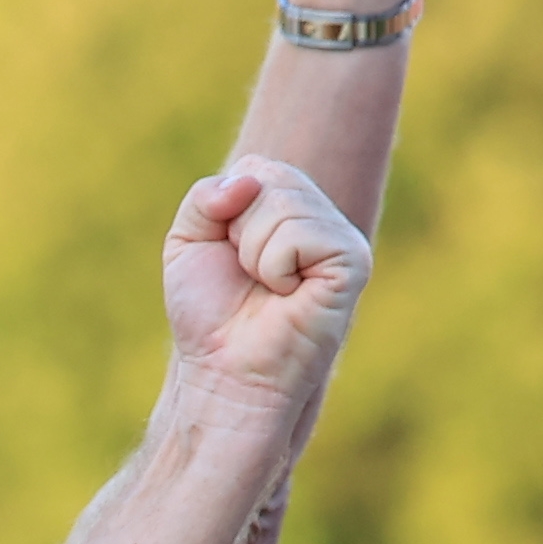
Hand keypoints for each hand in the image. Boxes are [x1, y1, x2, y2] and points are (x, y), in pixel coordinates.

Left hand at [160, 157, 373, 440]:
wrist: (226, 376)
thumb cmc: (211, 318)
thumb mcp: (188, 243)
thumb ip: (206, 195)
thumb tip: (248, 180)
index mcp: (291, 210)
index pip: (256, 168)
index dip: (225, 210)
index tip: (229, 256)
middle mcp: (323, 220)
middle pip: (271, 177)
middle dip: (239, 229)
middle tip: (248, 277)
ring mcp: (344, 240)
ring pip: (284, 203)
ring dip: (254, 253)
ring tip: (267, 290)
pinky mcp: (354, 262)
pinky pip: (301, 232)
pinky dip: (275, 265)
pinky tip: (286, 296)